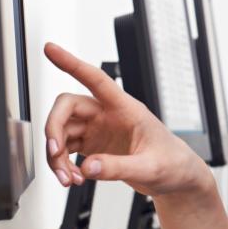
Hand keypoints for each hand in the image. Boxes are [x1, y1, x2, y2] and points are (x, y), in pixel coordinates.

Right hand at [43, 43, 214, 200]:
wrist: (176, 176)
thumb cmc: (172, 163)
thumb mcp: (149, 168)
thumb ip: (118, 168)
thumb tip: (87, 166)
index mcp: (126, 108)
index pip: (96, 79)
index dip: (72, 63)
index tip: (51, 49)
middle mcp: (108, 114)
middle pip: (67, 107)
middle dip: (53, 129)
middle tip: (55, 153)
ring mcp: (98, 129)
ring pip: (62, 131)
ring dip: (56, 155)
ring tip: (68, 179)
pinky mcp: (93, 145)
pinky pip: (66, 149)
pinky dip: (62, 164)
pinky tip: (73, 178)